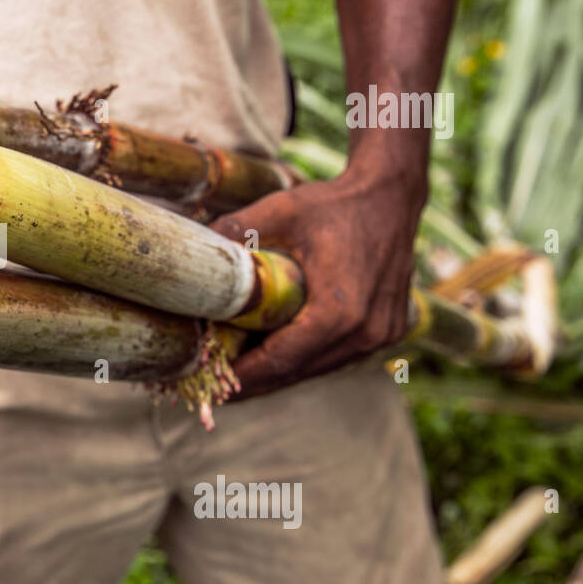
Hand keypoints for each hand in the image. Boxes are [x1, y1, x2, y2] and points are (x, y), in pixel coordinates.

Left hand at [209, 170, 424, 398]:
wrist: (390, 195)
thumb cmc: (334, 203)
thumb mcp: (280, 211)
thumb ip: (235, 231)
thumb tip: (191, 247)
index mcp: (340, 312)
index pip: (281, 360)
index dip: (243, 375)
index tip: (209, 386)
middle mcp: (365, 332)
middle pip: (297, 371)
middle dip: (254, 381)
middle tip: (213, 387)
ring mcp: (381, 336)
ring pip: (316, 367)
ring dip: (278, 372)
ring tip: (236, 373)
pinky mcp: (386, 331)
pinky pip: (335, 354)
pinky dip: (303, 357)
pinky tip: (273, 353)